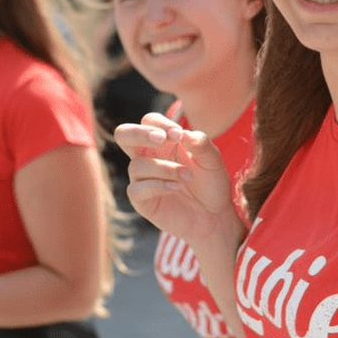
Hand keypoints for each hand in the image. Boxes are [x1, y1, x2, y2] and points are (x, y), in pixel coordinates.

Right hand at [114, 112, 235, 244]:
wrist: (214, 216)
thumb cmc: (211, 183)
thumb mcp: (213, 160)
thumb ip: (201, 143)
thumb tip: (185, 134)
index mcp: (164, 142)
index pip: (149, 121)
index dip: (160, 124)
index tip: (179, 135)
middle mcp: (148, 156)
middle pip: (123, 134)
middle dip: (139, 133)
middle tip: (161, 140)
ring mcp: (142, 178)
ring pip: (136, 165)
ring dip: (164, 168)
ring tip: (187, 176)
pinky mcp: (141, 199)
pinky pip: (136, 189)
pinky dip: (158, 186)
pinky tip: (176, 187)